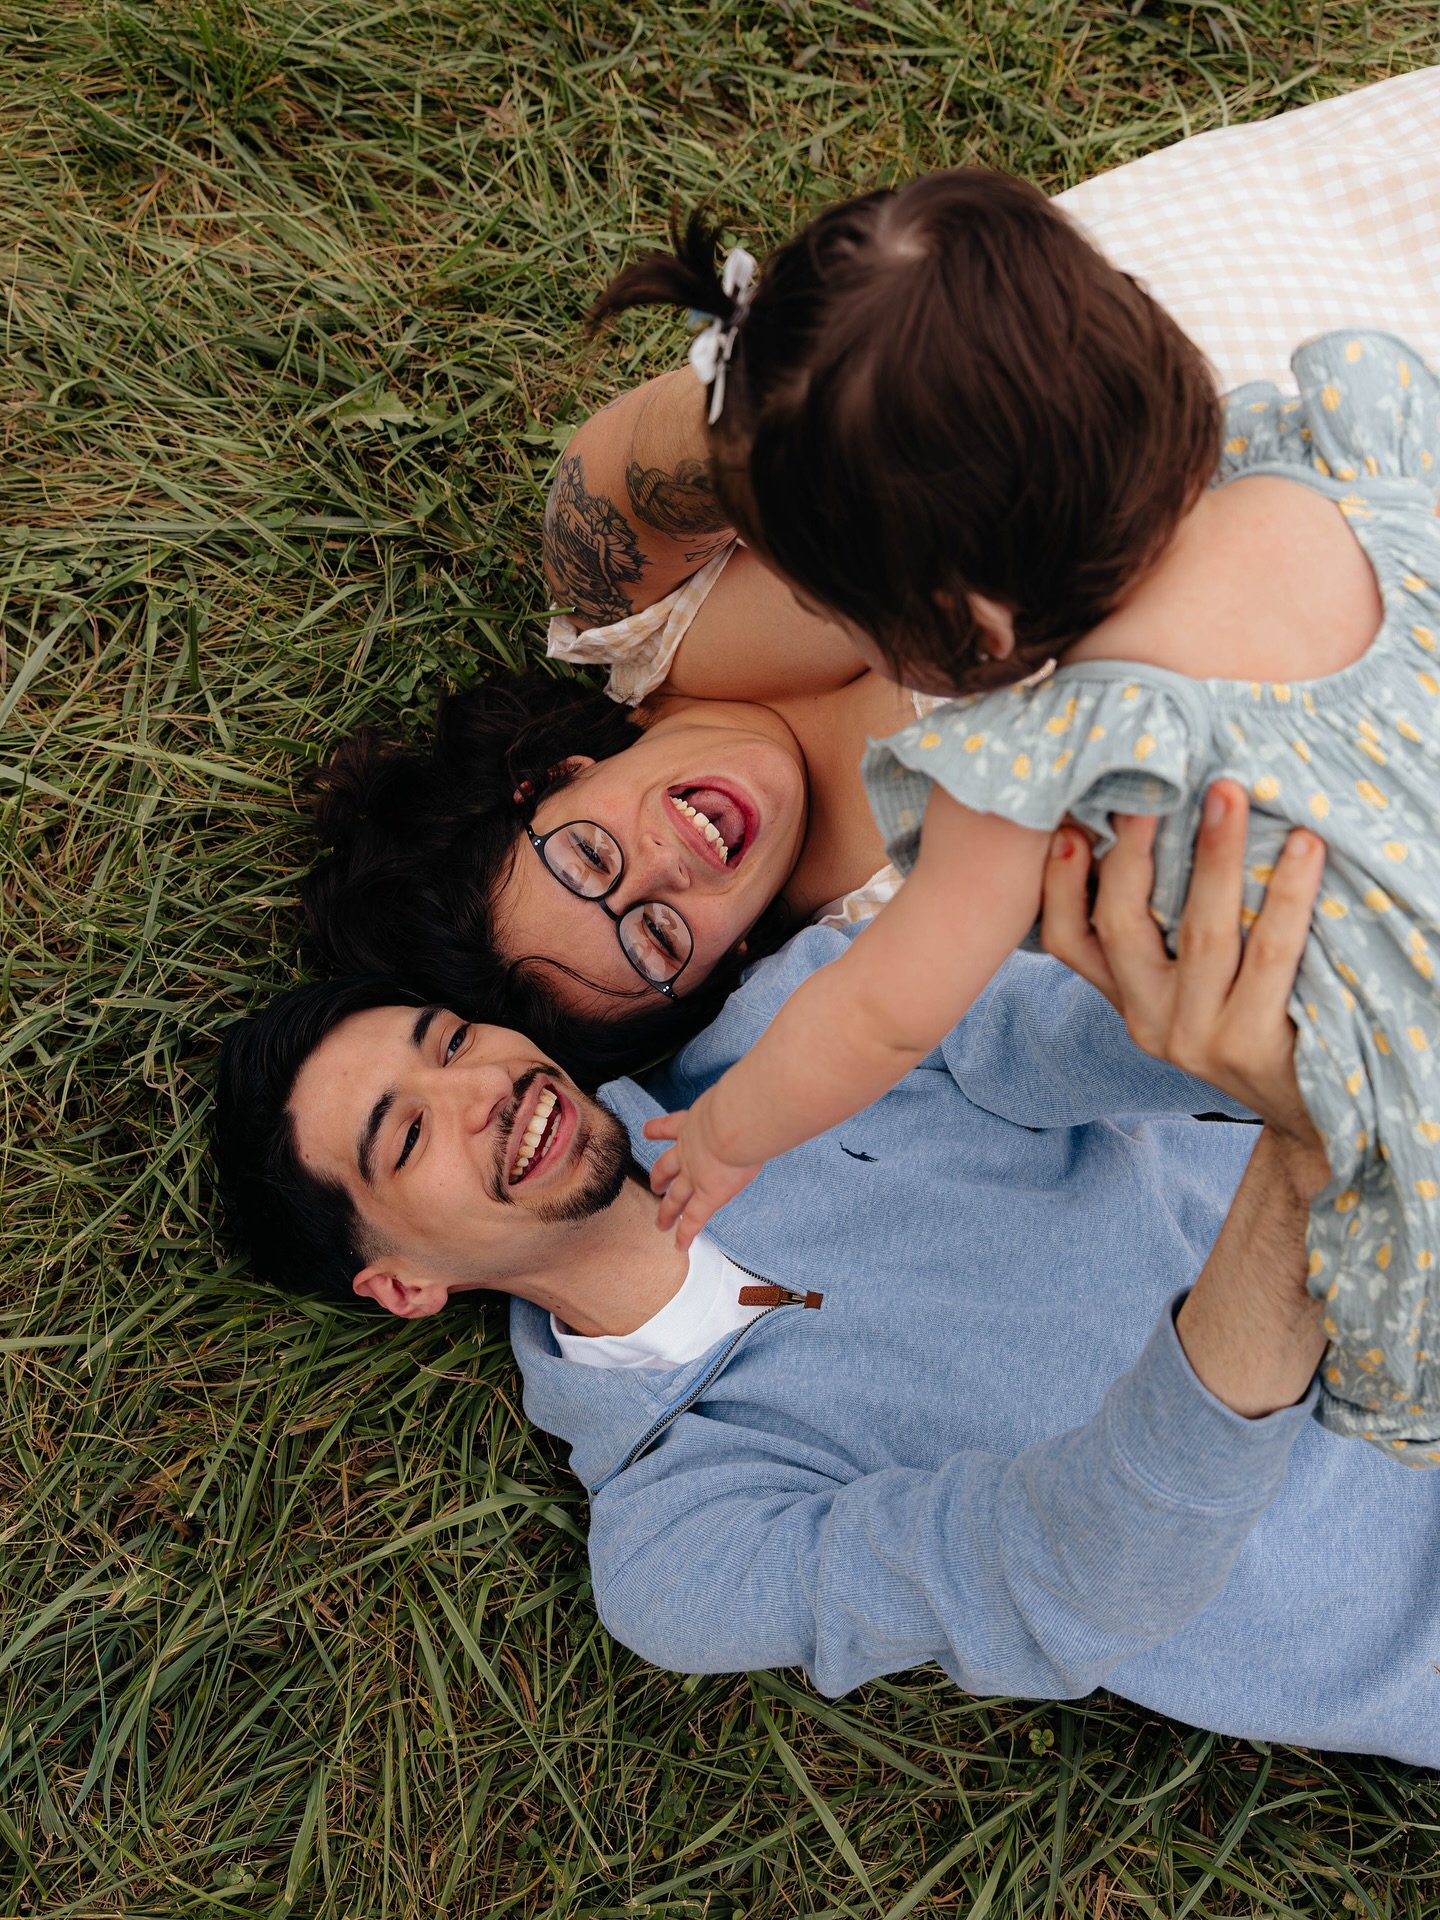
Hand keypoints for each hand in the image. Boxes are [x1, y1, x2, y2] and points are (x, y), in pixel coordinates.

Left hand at [644, 1096, 764, 1250]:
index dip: (659, 1130)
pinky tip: (680, 1244)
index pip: (671, 1127)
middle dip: (659, 1178)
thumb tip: (763, 1080)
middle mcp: (688, 1151)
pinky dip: (686, 1233)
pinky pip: (694, 1219)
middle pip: (667, 1167)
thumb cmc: (742, 1103)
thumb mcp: (734, 1092)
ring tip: (660, 1221)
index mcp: (693, 1123)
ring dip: (667, 1210)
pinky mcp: (707, 1195)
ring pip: (676, 1196)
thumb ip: (741, 1092)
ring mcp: (695, 1175)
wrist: (734, 1123)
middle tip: (654, 1185)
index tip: (649, 1132)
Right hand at [1039, 780, 1328, 1191]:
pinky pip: (1269, 955)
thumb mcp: (1200, 992)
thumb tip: (1163, 830)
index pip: (1073, 943)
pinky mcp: (1251, 1046)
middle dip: (1132, 849)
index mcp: (1131, 1004)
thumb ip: (1174, 937)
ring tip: (1228, 794)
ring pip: (1200, 933)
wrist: (1317, 1117)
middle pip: (1122, 926)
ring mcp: (1198, 1038)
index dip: (1060, 885)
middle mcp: (1152, 1023)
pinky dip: (1285, 895)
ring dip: (1214, 855)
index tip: (1071, 826)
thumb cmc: (1261, 1030)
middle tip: (1151, 784)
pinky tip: (1304, 849)